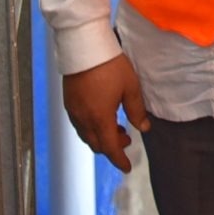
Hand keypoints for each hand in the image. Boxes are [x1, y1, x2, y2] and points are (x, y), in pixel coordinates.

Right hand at [62, 53, 149, 172]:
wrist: (84, 47)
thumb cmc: (110, 65)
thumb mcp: (130, 87)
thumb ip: (137, 110)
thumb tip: (144, 127)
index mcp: (100, 118)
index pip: (110, 148)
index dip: (119, 160)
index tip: (127, 167)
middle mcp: (83, 119)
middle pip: (96, 144)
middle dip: (112, 147)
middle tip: (127, 138)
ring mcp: (73, 111)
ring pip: (86, 135)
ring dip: (101, 137)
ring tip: (116, 126)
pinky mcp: (69, 102)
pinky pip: (79, 124)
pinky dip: (91, 128)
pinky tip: (101, 116)